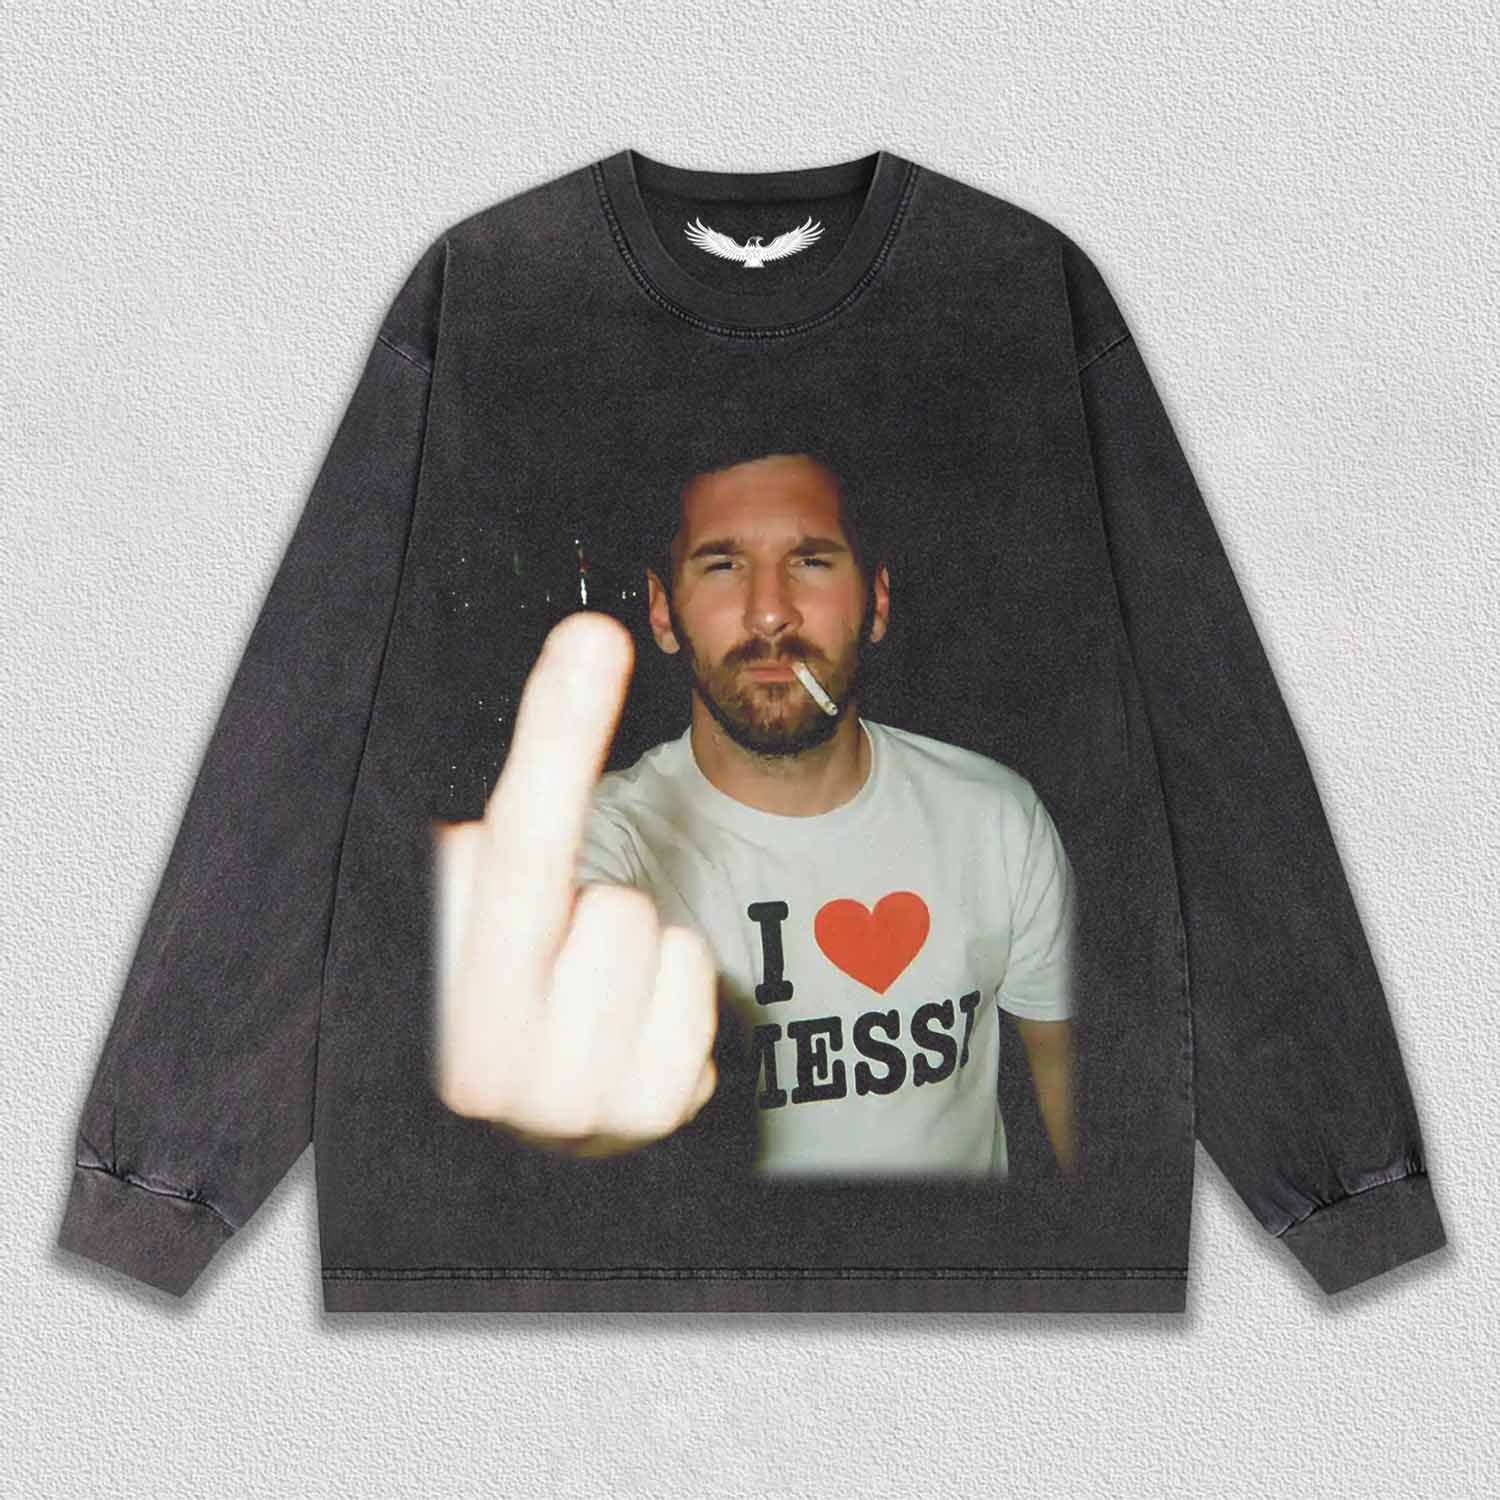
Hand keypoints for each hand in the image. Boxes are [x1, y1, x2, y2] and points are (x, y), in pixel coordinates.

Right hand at [430, 611, 718, 1157]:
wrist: (542, 1130)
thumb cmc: (512, 1001)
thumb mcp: (478, 928)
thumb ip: (491, 850)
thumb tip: (538, 733)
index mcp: (435, 992)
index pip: (515, 837)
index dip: (557, 730)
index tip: (593, 639)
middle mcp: (489, 1061)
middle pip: (608, 901)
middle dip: (596, 911)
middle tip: (563, 962)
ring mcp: (575, 1105)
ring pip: (657, 935)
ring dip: (637, 955)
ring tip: (593, 1006)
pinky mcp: (650, 1116)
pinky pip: (696, 979)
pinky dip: (678, 994)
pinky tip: (633, 1038)